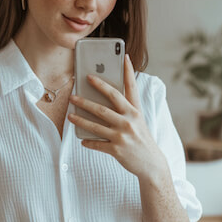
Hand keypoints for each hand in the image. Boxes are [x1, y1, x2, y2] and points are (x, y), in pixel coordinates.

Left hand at [67, 54, 162, 179]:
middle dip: (86, 100)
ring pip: (96, 126)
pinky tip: (82, 140)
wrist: (152, 164)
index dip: (127, 71)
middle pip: (103, 107)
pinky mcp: (117, 149)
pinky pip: (97, 144)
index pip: (130, 87)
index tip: (122, 57)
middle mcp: (129, 121)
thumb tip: (104, 99)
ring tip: (70, 115)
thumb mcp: (138, 121)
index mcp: (135, 111)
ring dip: (80, 120)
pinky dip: (88, 142)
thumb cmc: (141, 139)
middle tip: (73, 95)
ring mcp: (123, 136)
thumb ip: (125, 109)